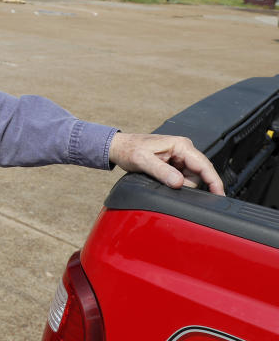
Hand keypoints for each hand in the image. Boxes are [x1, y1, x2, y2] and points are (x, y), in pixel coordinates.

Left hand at [109, 133, 224, 195]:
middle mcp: (183, 150)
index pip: (205, 165)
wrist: (119, 147)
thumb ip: (161, 172)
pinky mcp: (175, 163)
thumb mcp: (143, 161)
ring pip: (191, 178)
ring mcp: (180, 156)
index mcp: (181, 145)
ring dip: (178, 183)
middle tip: (166, 182)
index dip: (214, 181)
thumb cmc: (129, 149)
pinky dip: (174, 182)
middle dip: (187, 184)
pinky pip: (182, 177)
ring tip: (159, 176)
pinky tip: (162, 178)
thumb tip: (179, 183)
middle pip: (199, 174)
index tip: (220, 195)